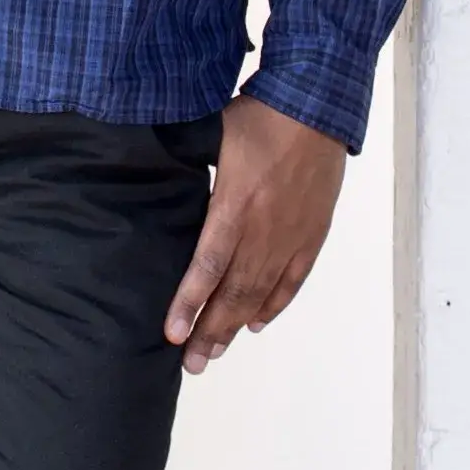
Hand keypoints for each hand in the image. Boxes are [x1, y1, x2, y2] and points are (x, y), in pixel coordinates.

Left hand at [163, 98, 348, 371]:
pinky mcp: (312, 232)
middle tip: (191, 364)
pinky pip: (292, 279)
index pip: (208, 265)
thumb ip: (188, 168)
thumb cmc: (260, 115)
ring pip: (261, 291)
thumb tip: (152, 179)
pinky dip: (274, 304)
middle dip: (210, 330)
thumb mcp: (212, 136)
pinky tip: (255, 323)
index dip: (189, 302)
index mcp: (235, 204)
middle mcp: (264, 228)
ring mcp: (292, 234)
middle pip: (234, 290)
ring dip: (236, 325)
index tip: (172, 334)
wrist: (317, 105)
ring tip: (215, 352)